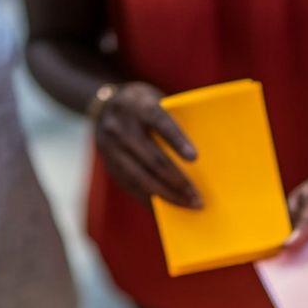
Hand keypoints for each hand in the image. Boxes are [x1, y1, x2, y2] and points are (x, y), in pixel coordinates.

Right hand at [94, 81, 200, 207]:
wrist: (103, 105)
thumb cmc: (144, 105)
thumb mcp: (156, 101)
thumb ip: (173, 119)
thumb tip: (203, 154)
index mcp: (138, 105)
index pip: (160, 121)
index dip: (177, 140)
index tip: (194, 158)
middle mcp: (121, 127)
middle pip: (153, 159)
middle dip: (178, 181)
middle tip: (199, 198)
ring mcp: (111, 148)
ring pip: (142, 178)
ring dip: (168, 195)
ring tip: (189, 205)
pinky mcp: (110, 166)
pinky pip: (132, 187)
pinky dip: (152, 199)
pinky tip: (170, 207)